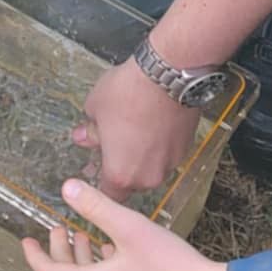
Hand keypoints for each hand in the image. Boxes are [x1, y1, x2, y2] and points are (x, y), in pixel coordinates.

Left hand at [21, 178, 245, 270]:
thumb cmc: (170, 265)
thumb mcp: (130, 228)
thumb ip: (96, 207)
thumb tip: (67, 188)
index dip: (35, 255)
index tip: (26, 240)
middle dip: (59, 253)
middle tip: (58, 229)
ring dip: (81, 261)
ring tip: (84, 235)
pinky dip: (99, 270)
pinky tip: (113, 251)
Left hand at [70, 57, 198, 198]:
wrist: (167, 75)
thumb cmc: (128, 93)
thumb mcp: (95, 108)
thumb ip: (89, 131)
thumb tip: (85, 137)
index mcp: (120, 174)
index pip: (108, 195)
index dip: (101, 183)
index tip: (97, 170)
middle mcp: (148, 175)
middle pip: (133, 181)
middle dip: (123, 166)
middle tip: (114, 144)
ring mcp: (170, 162)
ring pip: (152, 166)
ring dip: (143, 155)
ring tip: (135, 129)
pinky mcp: (186, 146)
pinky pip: (168, 152)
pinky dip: (160, 143)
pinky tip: (153, 123)